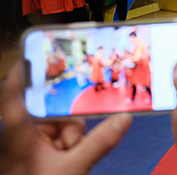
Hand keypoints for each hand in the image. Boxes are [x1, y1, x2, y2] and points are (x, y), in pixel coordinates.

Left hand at [0, 65, 131, 174]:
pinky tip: (72, 159)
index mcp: (17, 135)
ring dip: (70, 137)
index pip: (13, 95)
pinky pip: (57, 141)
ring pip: (55, 126)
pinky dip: (68, 146)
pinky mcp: (34, 158)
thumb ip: (99, 142)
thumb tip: (124, 119)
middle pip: (45, 110)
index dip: (21, 72)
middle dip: (67, 120)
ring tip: (72, 155)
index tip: (35, 53)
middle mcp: (18, 138)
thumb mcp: (74, 168)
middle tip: (77, 130)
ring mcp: (26, 149)